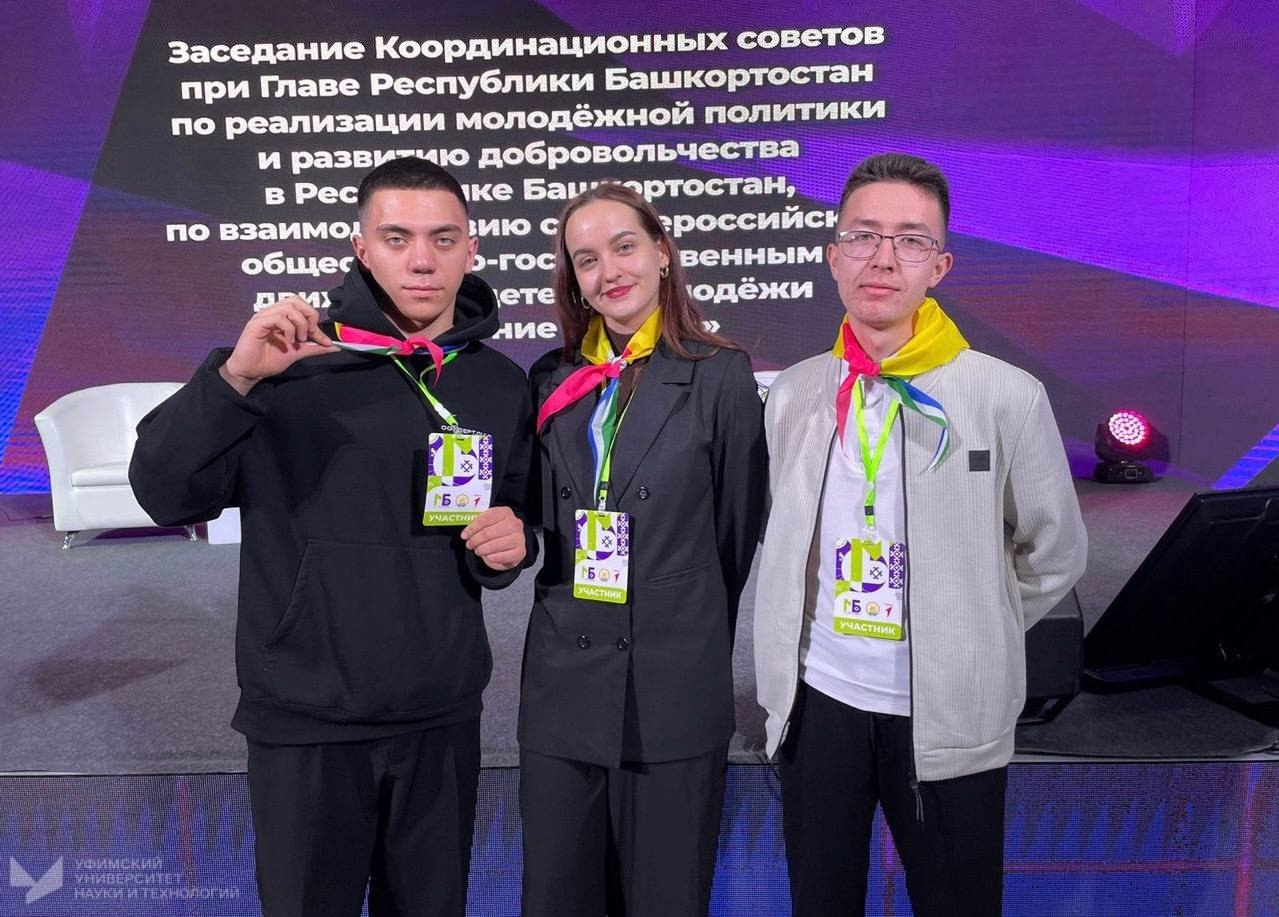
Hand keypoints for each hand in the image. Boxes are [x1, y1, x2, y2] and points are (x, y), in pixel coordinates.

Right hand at [219, 297, 338, 393]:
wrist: (251, 372)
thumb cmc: (269, 361)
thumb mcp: (298, 352)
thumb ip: (314, 347)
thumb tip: (333, 345)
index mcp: (281, 316)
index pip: (302, 307)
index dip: (315, 321)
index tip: (324, 340)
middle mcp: (272, 313)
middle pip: (296, 300)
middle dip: (309, 315)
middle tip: (309, 333)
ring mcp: (263, 316)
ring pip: (289, 306)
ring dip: (300, 324)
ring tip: (298, 339)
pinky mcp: (256, 323)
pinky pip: (277, 317)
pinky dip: (288, 329)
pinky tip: (287, 342)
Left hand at [461, 506, 526, 571]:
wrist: (510, 545)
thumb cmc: (497, 532)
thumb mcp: (488, 523)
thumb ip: (478, 524)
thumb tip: (466, 532)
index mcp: (505, 512)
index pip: (486, 518)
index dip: (473, 528)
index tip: (464, 535)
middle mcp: (514, 523)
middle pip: (488, 532)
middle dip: (475, 540)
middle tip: (469, 544)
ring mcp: (519, 538)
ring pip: (493, 545)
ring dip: (481, 550)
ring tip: (478, 550)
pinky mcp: (520, 552)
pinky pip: (501, 557)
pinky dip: (491, 558)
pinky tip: (488, 556)